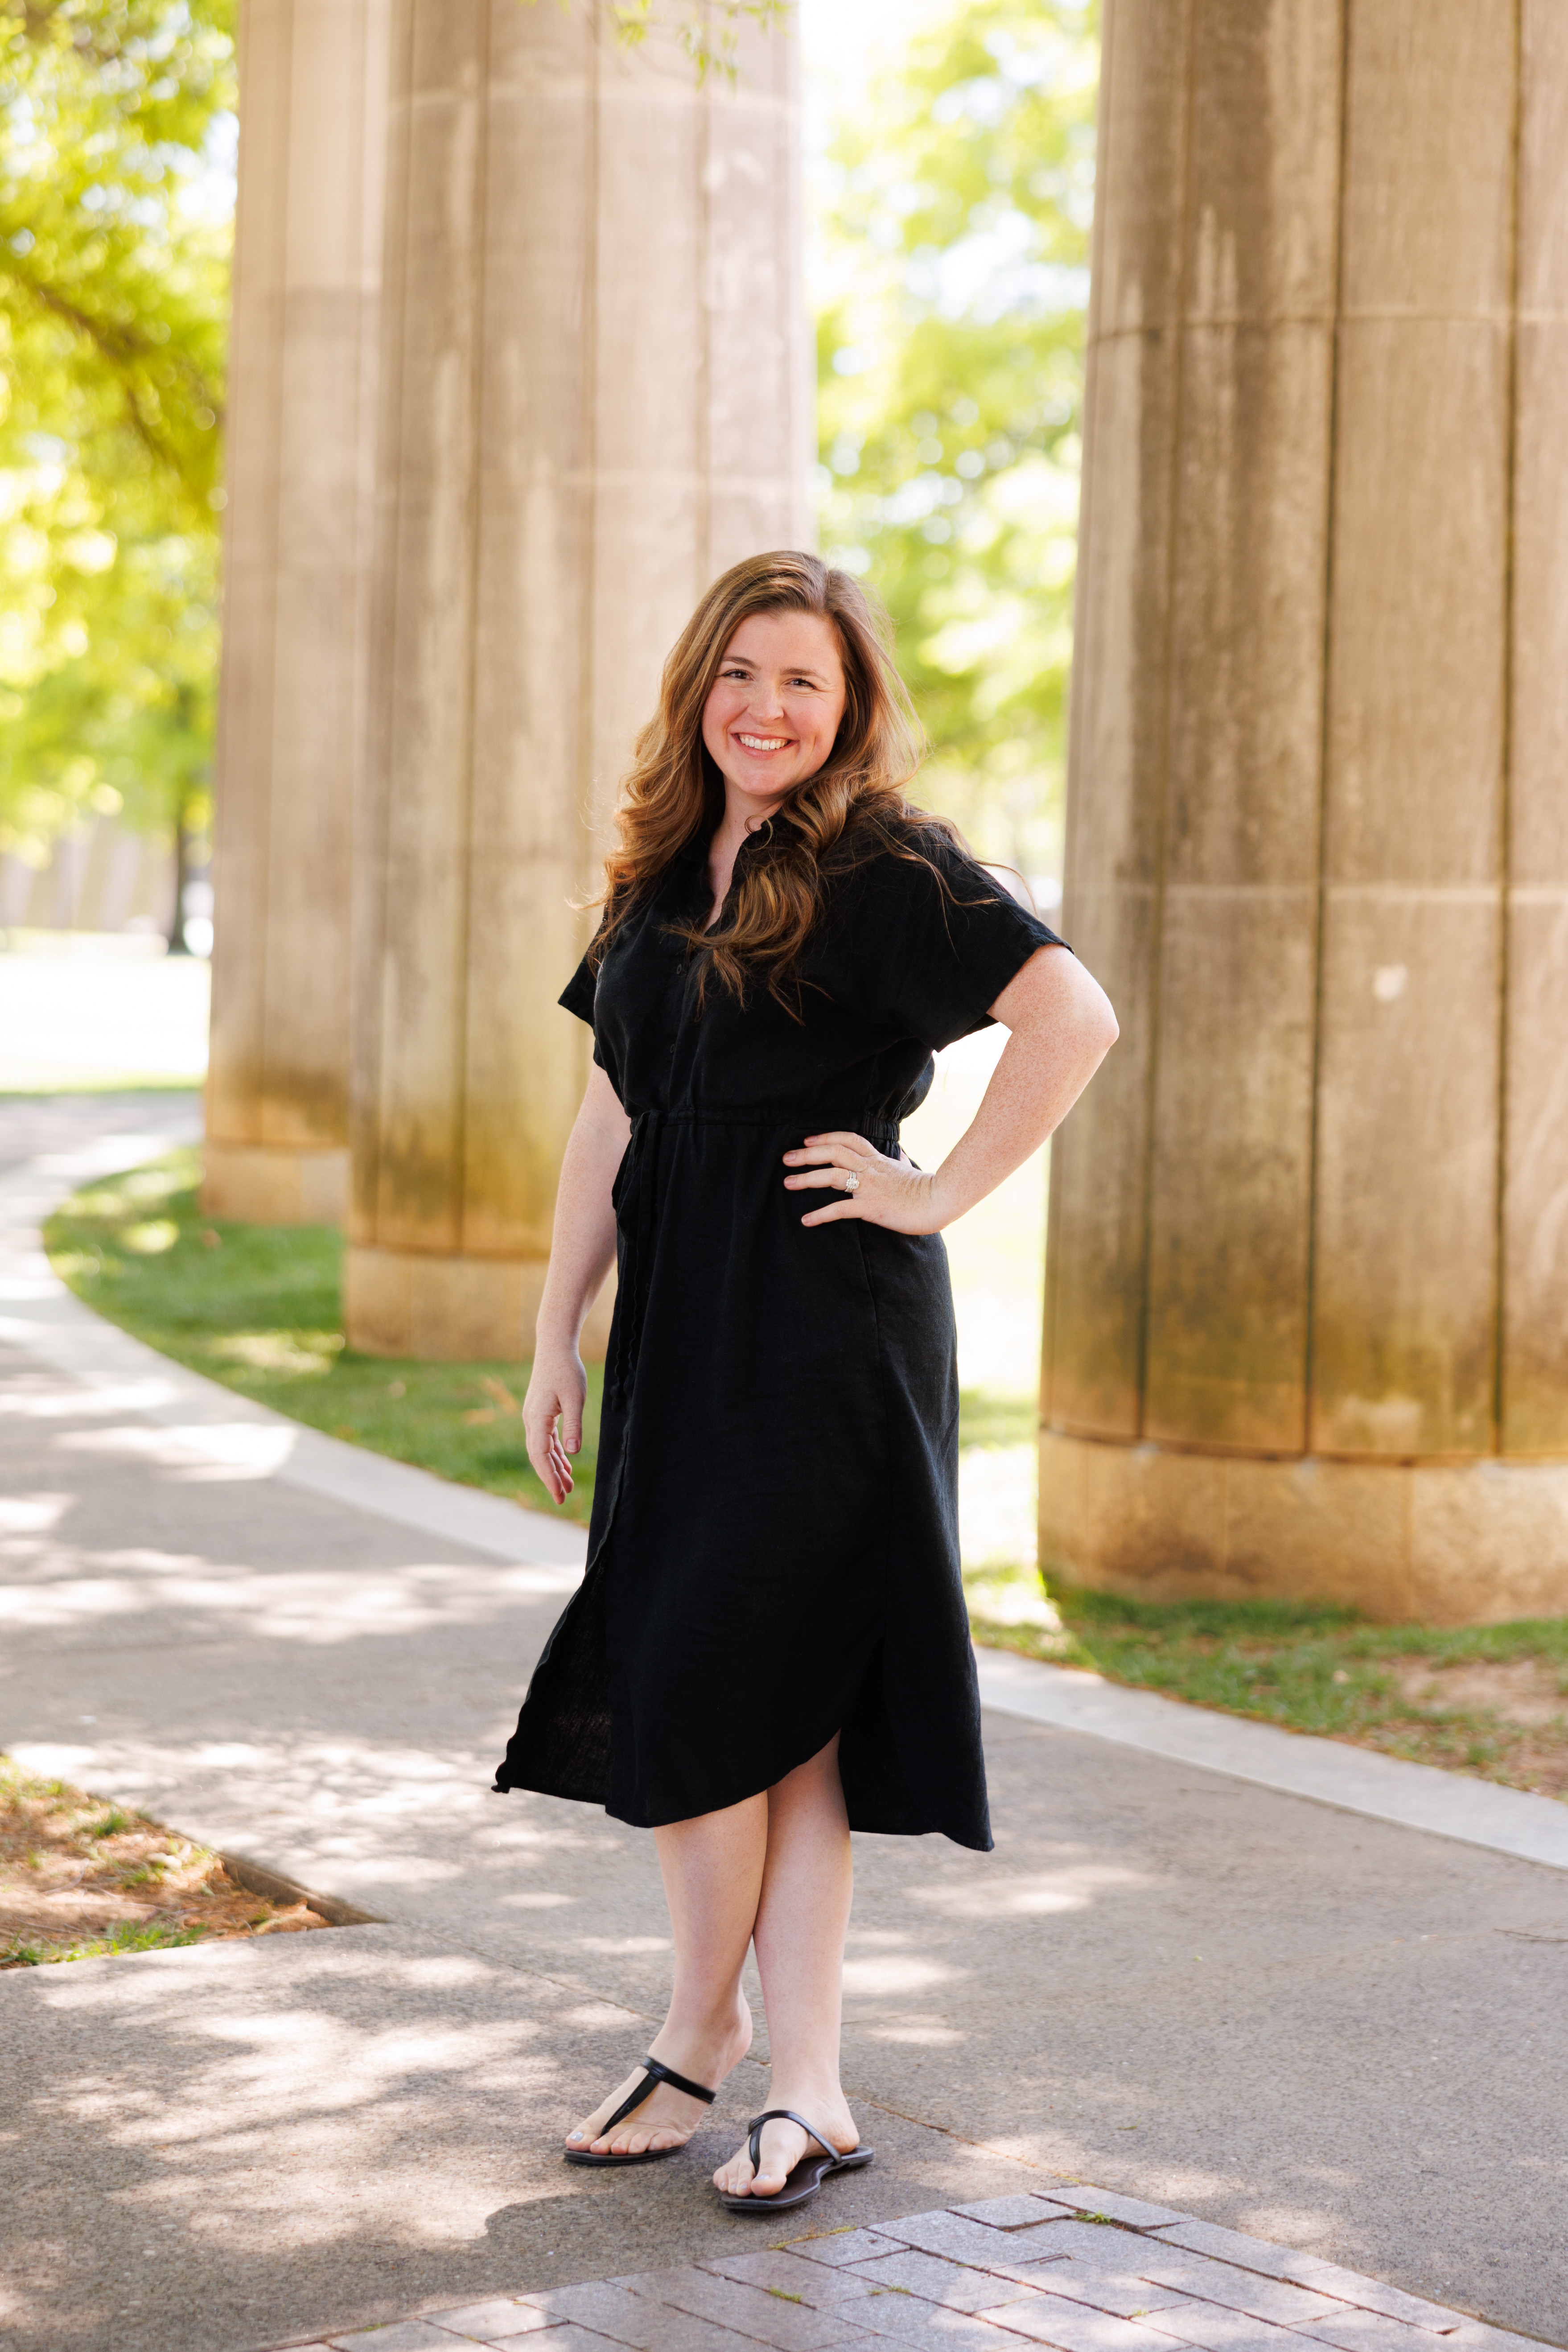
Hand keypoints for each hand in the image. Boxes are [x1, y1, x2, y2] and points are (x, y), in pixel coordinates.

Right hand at [523, 1346, 586, 1503]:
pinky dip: (555, 1453)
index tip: (559, 1495)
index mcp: (537, 1419)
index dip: (549, 1478)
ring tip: (569, 1486)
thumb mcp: (575, 1398)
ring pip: (543, 1450)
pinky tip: (566, 1464)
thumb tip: (572, 1454)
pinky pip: (546, 1439)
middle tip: (564, 1498)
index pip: (540, 1456)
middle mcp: (531, 1420)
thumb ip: (573, 1426)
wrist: (554, 1346)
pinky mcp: (540, 1412)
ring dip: (555, 1467)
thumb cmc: (566, 1370)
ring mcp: (534, 1417)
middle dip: (551, 1478)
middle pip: (539, 1457)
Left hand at [782, 1131, 941, 1232]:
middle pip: (834, 1152)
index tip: (807, 1140)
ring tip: (788, 1183)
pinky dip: (821, 1214)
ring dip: (808, 1178)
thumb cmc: (926, 1188)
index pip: (848, 1139)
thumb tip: (900, 1155)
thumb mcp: (910, 1169)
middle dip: (808, 1154)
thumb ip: (900, 1161)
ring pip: (833, 1175)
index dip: (826, 1137)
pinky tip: (807, 1220)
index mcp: (878, 1160)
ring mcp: (870, 1187)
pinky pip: (841, 1209)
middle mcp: (870, 1169)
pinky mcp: (872, 1207)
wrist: (939, 1201)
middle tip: (786, 1158)